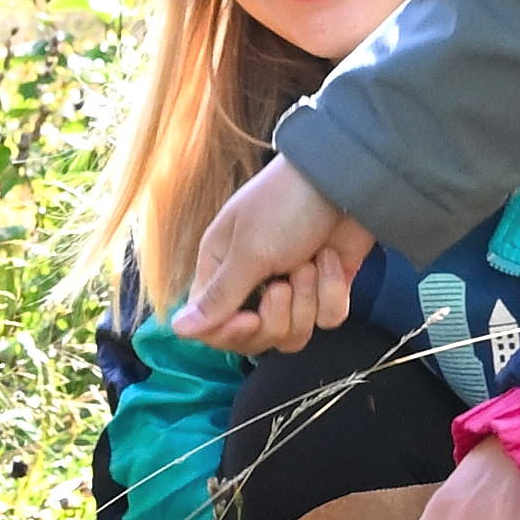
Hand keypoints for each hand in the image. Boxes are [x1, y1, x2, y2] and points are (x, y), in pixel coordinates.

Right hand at [172, 155, 370, 356]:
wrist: (344, 180)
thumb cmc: (284, 205)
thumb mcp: (248, 251)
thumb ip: (217, 297)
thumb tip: (175, 329)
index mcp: (221, 272)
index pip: (213, 328)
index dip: (231, 333)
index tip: (249, 318)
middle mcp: (252, 285)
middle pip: (256, 338)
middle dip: (275, 318)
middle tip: (284, 284)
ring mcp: (292, 289)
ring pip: (293, 334)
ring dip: (306, 301)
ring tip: (310, 264)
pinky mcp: (326, 289)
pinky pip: (327, 318)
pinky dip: (332, 290)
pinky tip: (331, 259)